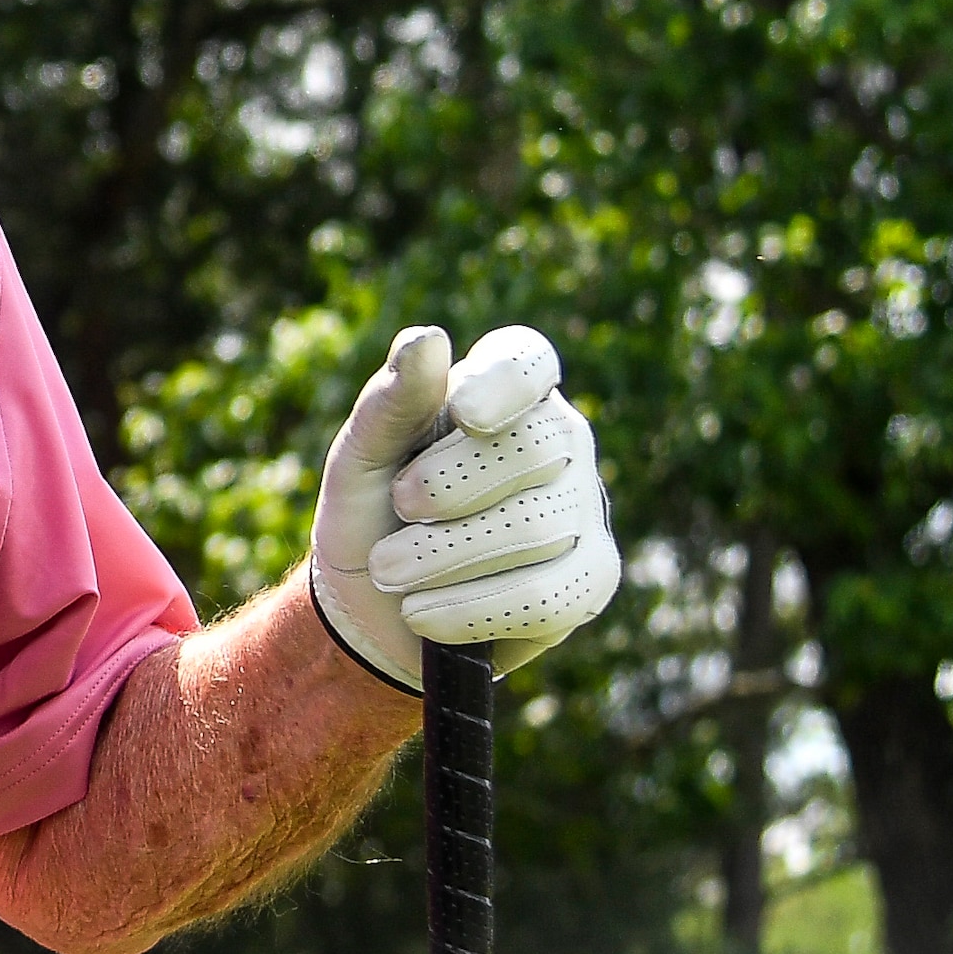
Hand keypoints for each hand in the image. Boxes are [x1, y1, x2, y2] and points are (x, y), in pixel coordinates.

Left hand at [307, 322, 619, 683]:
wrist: (374, 612)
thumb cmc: (372, 515)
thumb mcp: (361, 459)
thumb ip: (391, 402)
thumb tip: (427, 338)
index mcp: (503, 392)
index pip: (529, 360)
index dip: (503, 382)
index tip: (461, 412)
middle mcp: (560, 440)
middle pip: (537, 446)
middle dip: (453, 485)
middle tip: (397, 507)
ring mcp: (583, 509)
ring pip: (538, 526)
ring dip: (446, 556)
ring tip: (391, 572)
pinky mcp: (591, 579)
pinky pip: (549, 596)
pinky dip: (473, 609)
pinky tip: (424, 615)